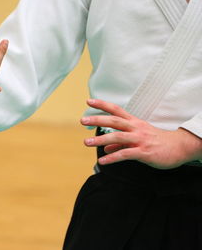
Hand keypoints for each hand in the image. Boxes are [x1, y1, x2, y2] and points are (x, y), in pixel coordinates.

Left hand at [80, 99, 201, 168]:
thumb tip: (105, 148)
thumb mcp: (138, 139)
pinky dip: (112, 157)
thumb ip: (119, 143)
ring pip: (117, 137)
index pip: (116, 110)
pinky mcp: (144, 152)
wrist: (180, 148)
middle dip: (97, 119)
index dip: (102, 105)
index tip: (89, 101)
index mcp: (134, 122)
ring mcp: (140, 139)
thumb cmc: (157, 142)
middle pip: (114, 120)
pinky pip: (126, 154)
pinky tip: (102, 161)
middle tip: (82, 120)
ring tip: (86, 143)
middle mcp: (136, 128)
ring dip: (100, 140)